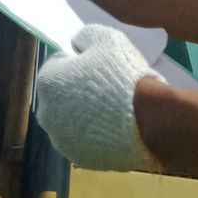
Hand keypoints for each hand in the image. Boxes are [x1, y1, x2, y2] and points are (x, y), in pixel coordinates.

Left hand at [35, 24, 164, 171]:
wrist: (150, 120)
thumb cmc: (123, 75)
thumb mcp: (105, 37)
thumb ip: (84, 37)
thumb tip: (77, 44)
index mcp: (47, 83)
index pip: (56, 66)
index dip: (77, 64)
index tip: (96, 67)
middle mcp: (47, 115)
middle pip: (60, 97)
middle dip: (76, 92)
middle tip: (105, 89)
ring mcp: (63, 142)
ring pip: (71, 123)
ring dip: (84, 117)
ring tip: (112, 112)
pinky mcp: (82, 161)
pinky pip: (86, 142)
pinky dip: (96, 137)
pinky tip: (116, 130)